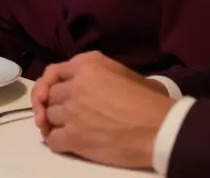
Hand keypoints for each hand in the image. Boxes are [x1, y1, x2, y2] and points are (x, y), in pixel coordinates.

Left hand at [31, 52, 172, 169]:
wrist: (161, 128)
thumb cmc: (149, 102)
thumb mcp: (123, 72)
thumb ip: (96, 72)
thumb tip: (81, 81)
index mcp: (87, 65)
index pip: (52, 73)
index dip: (47, 86)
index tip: (48, 96)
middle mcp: (76, 85)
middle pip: (49, 97)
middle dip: (55, 107)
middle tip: (65, 117)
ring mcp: (73, 111)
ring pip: (48, 118)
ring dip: (56, 126)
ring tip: (70, 130)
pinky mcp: (74, 136)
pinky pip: (53, 140)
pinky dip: (58, 143)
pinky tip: (69, 144)